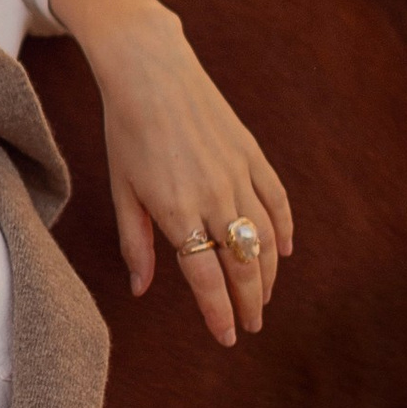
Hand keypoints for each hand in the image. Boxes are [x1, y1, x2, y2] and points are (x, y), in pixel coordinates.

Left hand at [49, 0, 292, 345]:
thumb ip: (135, 242)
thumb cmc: (126, 131)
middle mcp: (212, 196)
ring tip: (263, 297)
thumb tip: (140, 289)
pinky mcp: (252, 154)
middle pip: (242, 265)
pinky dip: (285, 229)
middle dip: (250, 304)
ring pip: (265, 238)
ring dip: (268, 274)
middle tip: (251, 327)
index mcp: (175, 210)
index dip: (219, 313)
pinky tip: (284, 251)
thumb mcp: (121, 189)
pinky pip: (277, 200)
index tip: (226, 338)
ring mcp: (237, 174)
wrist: (150, 69)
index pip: (205, 278)